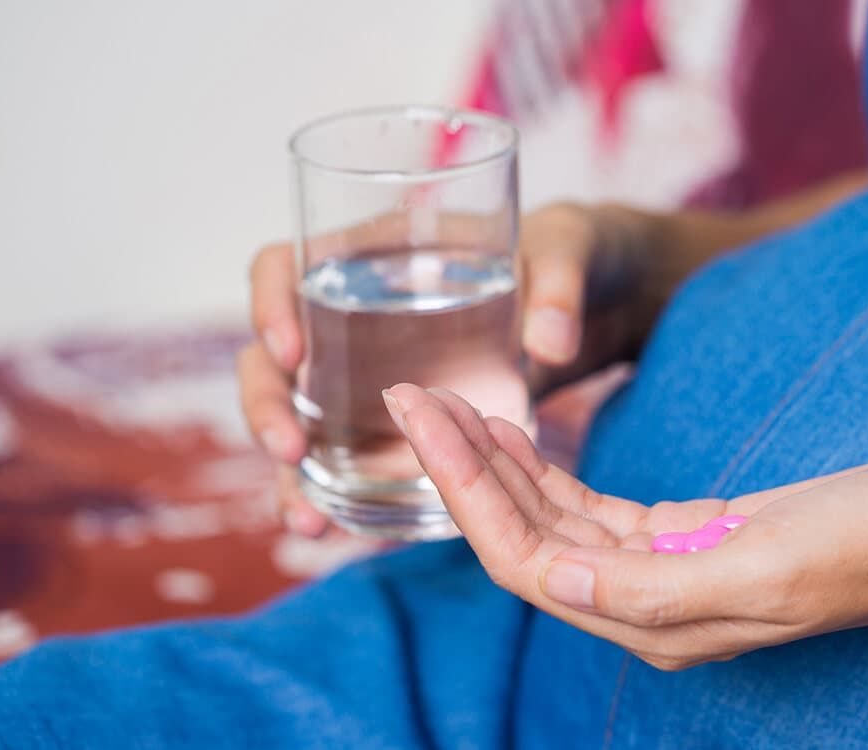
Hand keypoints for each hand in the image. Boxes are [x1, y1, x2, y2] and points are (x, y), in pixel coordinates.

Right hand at [238, 204, 660, 535]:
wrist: (601, 294)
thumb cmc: (574, 254)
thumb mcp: (572, 250)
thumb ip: (561, 288)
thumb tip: (550, 345)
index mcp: (379, 255)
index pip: (286, 265)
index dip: (271, 302)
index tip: (292, 350)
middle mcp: (357, 316)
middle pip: (274, 355)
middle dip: (266, 405)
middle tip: (291, 448)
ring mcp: (370, 373)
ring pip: (298, 417)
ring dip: (288, 469)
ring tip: (307, 520)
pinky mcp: (398, 422)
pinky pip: (344, 455)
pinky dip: (329, 492)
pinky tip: (331, 530)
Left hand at [381, 383, 867, 669]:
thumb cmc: (862, 548)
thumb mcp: (763, 567)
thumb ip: (658, 586)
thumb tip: (557, 580)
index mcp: (652, 618)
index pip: (525, 559)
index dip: (466, 492)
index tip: (425, 417)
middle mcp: (642, 602)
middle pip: (522, 536)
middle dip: (462, 467)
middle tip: (412, 393)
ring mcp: (659, 570)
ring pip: (549, 519)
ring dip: (496, 463)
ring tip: (448, 401)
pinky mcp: (680, 536)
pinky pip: (589, 506)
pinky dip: (546, 468)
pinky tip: (518, 433)